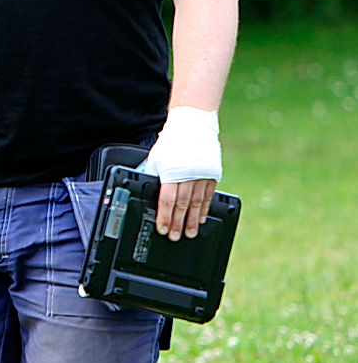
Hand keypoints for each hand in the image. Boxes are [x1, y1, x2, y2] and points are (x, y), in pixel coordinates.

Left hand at [143, 107, 221, 240]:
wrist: (193, 125)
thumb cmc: (173, 141)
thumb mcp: (157, 158)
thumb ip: (155, 175)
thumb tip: (150, 190)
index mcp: (171, 172)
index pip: (167, 201)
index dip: (164, 217)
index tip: (162, 229)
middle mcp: (187, 176)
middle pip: (182, 206)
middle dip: (178, 223)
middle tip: (175, 236)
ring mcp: (202, 176)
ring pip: (196, 204)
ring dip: (193, 220)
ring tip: (190, 233)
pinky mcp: (212, 174)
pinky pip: (208, 196)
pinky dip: (205, 208)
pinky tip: (202, 218)